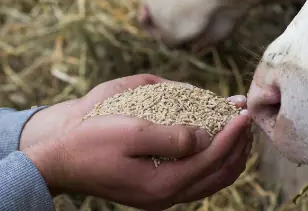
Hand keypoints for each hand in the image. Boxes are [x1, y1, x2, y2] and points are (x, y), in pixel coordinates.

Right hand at [20, 74, 251, 209]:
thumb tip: (207, 137)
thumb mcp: (131, 131)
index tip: (243, 111)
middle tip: (246, 117)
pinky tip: (213, 141)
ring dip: (229, 154)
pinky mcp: (155, 189)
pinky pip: (197, 180)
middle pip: (220, 174)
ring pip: (212, 180)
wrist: (61, 161)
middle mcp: (167, 195)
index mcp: (163, 183)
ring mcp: (162, 195)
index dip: (232, 133)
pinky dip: (213, 160)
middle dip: (238, 145)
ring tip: (237, 128)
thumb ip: (173, 136)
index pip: (213, 157)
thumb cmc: (91, 141)